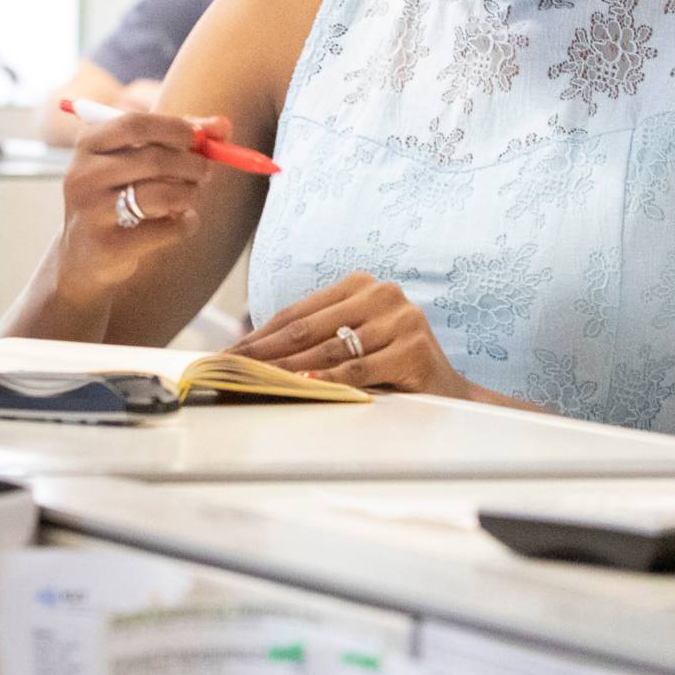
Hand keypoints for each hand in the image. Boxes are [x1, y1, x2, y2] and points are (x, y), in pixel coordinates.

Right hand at [55, 109, 221, 296]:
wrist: (85, 252)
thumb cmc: (120, 193)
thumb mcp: (140, 158)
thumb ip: (181, 138)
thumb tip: (223, 125)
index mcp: (88, 144)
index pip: (135, 124)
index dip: (175, 128)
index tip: (201, 137)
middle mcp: (83, 175)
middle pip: (154, 159)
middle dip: (192, 165)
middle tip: (207, 172)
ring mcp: (92, 211)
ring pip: (162, 195)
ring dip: (190, 194)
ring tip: (191, 196)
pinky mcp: (108, 245)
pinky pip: (167, 229)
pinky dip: (186, 224)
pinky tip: (182, 221)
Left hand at [236, 273, 471, 399]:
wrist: (444, 390)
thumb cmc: (389, 365)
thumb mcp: (354, 341)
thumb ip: (316, 338)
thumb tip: (254, 350)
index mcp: (362, 284)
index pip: (299, 311)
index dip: (261, 333)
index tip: (231, 352)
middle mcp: (383, 293)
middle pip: (309, 327)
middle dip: (266, 351)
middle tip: (233, 368)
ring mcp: (401, 319)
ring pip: (330, 349)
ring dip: (289, 368)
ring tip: (258, 381)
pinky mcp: (413, 348)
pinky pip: (358, 369)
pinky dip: (328, 380)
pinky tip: (303, 387)